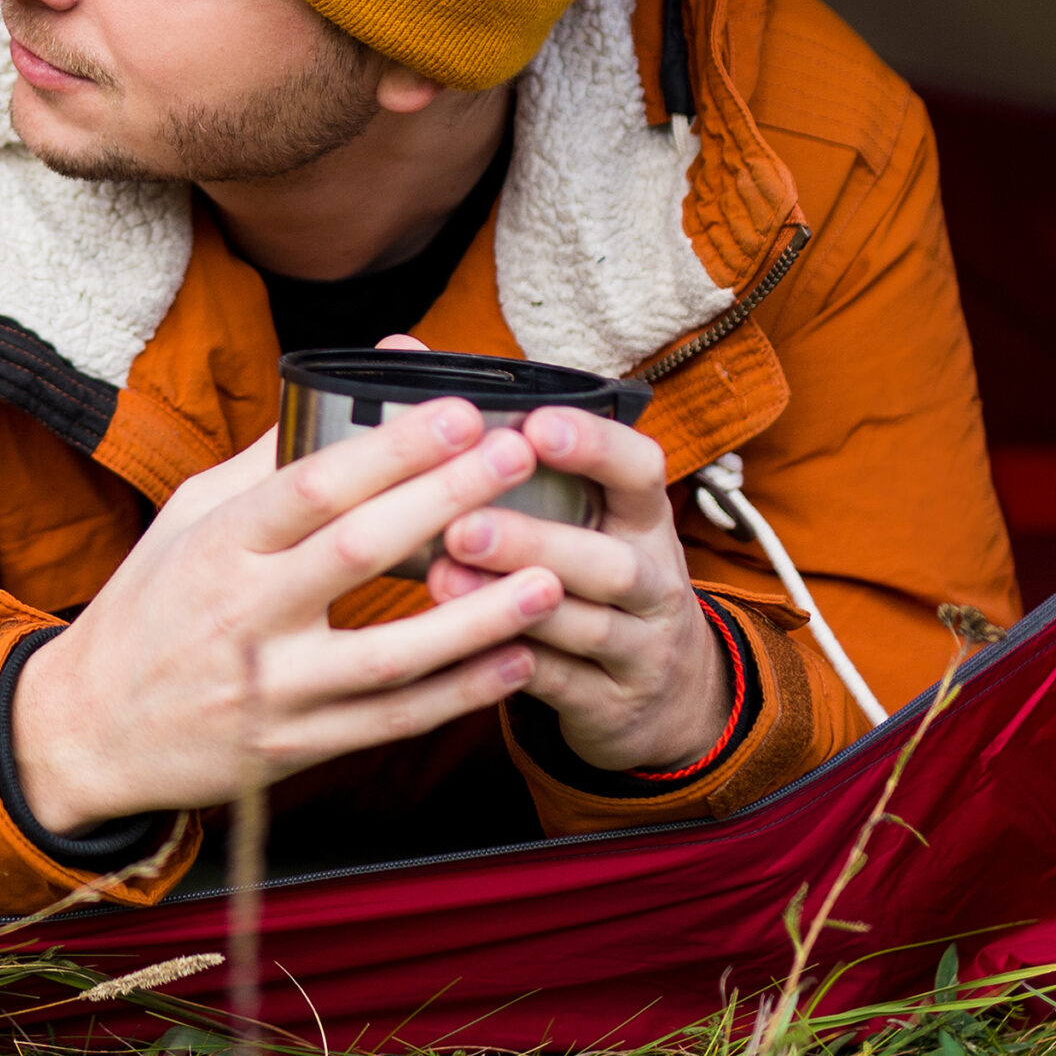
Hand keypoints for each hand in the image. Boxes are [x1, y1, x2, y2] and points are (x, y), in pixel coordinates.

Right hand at [7, 397, 567, 834]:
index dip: (389, 447)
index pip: (310, 484)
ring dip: (475, 615)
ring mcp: (270, 687)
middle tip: (518, 456)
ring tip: (548, 576)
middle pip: (357, 551)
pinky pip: (390, 721)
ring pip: (388, 654)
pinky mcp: (293, 747)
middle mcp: (242, 613)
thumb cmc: (150, 607)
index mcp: (218, 543)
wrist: (89, 729)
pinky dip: (458, 694)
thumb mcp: (189, 519)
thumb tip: (338, 390)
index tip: (458, 409)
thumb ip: (267, 462)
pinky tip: (516, 660)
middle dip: (446, 500)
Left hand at [421, 404, 727, 772]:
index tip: (537, 425)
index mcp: (640, 517)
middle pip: (610, 558)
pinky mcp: (610, 704)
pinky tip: (453, 647)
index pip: (641, 470)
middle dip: (536, 538)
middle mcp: (654, 578)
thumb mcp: (571, 510)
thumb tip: (400, 352)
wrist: (656, 696)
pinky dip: (508, 665)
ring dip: (509, 602)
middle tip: (462, 521)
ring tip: (439, 578)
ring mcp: (640, 646)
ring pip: (585, 624)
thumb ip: (497, 440)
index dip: (597, 447)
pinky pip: (559, 685)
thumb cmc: (584, 571)